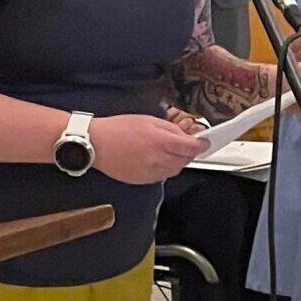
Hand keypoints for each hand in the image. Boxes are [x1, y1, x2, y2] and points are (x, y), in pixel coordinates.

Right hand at [88, 113, 208, 183]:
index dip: (200, 145)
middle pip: (185, 160)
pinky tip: (156, 159)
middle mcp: (158, 159)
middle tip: (184, 144)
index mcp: (161, 141)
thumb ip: (171, 129)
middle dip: (188, 152)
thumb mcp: (149, 120)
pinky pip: (162, 176)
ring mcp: (150, 172)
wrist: (97, 144)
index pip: (191, 147)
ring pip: (175, 170)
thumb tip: (185, 137)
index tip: (204, 142)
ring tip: (167, 150)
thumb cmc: (118, 129)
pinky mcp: (143, 180)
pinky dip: (165, 169)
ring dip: (177, 161)